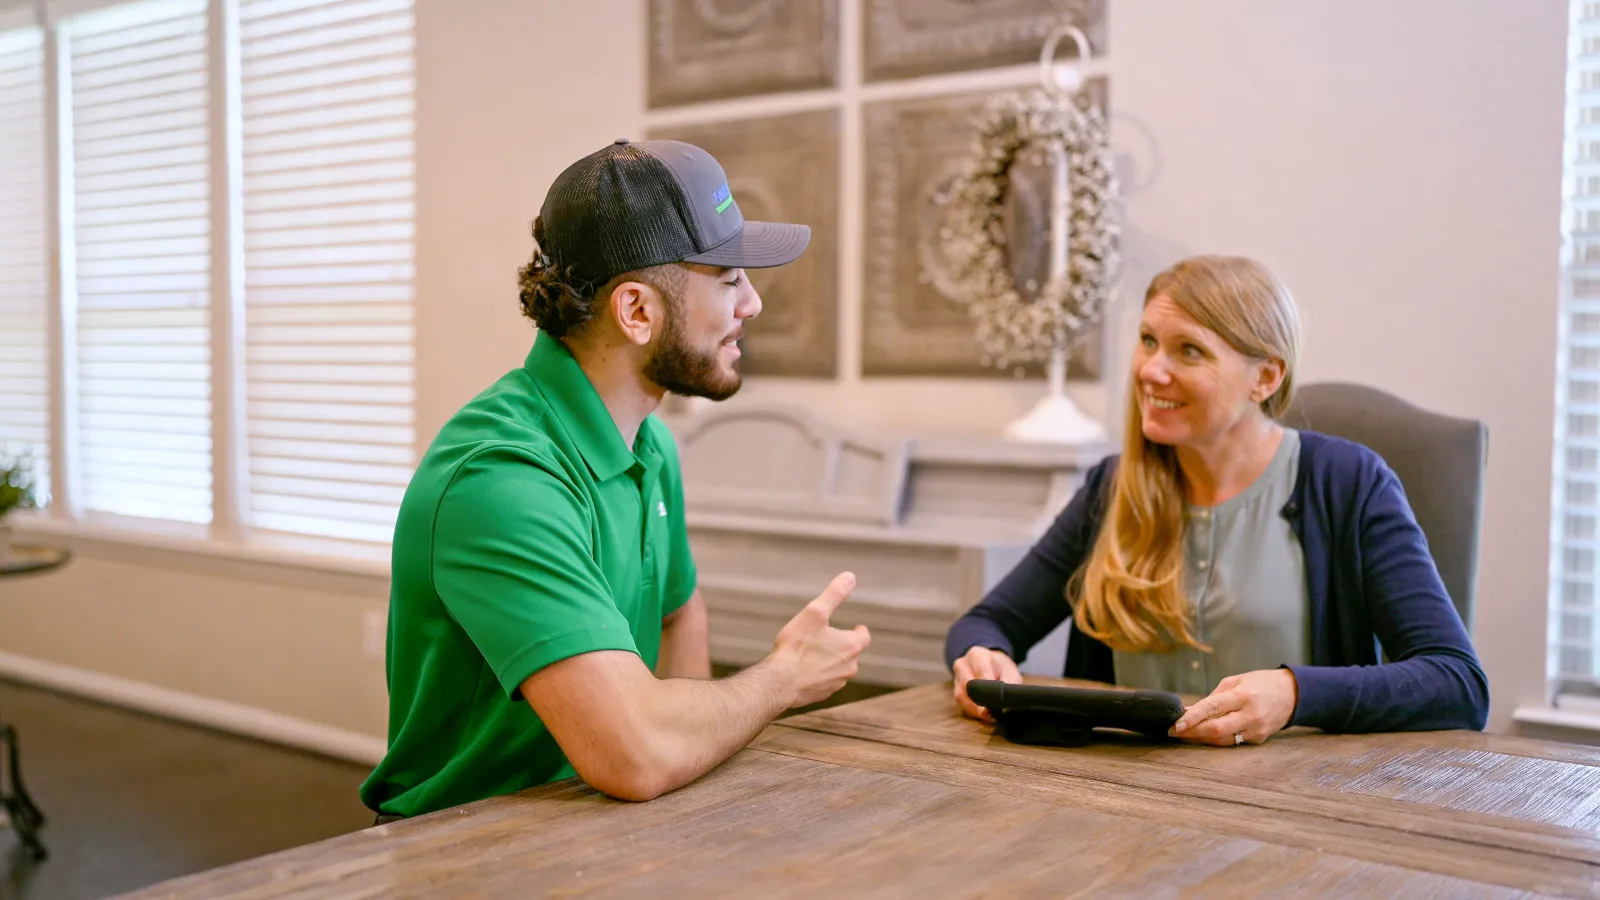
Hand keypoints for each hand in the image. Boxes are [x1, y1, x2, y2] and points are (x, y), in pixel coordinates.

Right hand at [769, 572, 871, 707]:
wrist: (780, 683)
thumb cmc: (797, 647)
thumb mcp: (815, 613)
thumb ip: (834, 594)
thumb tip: (850, 576)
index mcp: (851, 647)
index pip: (864, 637)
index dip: (859, 631)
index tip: (856, 628)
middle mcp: (849, 667)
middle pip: (851, 654)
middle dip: (842, 645)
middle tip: (829, 638)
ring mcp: (836, 683)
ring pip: (838, 669)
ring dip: (830, 661)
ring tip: (814, 654)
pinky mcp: (822, 694)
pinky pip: (825, 682)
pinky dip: (819, 675)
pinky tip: (804, 670)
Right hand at [951, 646, 1023, 720]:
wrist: (989, 663)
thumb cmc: (1000, 668)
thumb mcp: (1010, 671)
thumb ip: (1010, 684)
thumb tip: (1006, 702)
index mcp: (977, 655)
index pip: (981, 673)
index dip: (988, 690)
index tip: (996, 702)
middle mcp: (962, 663)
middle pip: (968, 685)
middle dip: (980, 701)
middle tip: (991, 713)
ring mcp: (956, 675)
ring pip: (961, 695)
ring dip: (974, 708)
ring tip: (987, 714)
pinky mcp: (955, 688)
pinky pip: (960, 701)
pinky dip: (970, 709)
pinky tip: (980, 713)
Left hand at [1170, 668, 1297, 745]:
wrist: (1292, 695)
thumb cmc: (1261, 683)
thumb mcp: (1237, 680)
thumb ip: (1214, 696)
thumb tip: (1190, 710)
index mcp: (1242, 696)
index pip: (1212, 708)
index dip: (1192, 718)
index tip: (1176, 724)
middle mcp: (1250, 715)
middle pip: (1216, 730)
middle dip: (1192, 732)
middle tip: (1173, 731)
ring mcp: (1255, 730)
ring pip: (1222, 740)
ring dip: (1201, 738)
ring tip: (1185, 733)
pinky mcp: (1258, 739)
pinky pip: (1232, 741)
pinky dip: (1216, 738)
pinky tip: (1205, 734)